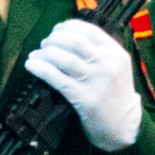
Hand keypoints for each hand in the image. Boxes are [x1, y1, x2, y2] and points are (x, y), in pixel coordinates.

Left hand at [23, 20, 144, 151]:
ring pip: (64, 59)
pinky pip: (56, 78)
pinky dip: (40, 69)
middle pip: (74, 42)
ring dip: (44, 54)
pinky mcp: (84, 98)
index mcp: (116, 53)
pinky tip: (31, 65)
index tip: (56, 30)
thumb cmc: (115, 95)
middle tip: (45, 43)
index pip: (89, 30)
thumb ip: (100, 52)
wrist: (123, 126)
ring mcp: (96, 81)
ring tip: (36, 55)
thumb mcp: (116, 68)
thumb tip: (66, 35)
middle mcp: (108, 64)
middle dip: (54, 39)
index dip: (68, 27)